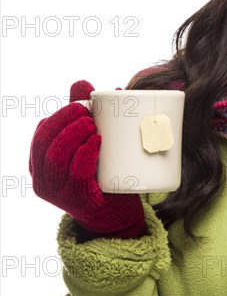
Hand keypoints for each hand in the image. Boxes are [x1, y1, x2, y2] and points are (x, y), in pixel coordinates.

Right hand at [29, 80, 145, 238]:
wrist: (116, 213)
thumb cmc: (101, 173)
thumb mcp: (90, 143)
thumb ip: (84, 115)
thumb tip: (83, 82)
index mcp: (42, 162)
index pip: (42, 133)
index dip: (60, 115)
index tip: (83, 103)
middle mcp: (43, 178)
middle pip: (45, 142)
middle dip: (66, 120)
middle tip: (90, 111)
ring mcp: (58, 192)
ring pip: (56, 157)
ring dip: (75, 135)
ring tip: (94, 124)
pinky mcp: (78, 201)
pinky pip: (76, 175)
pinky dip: (85, 154)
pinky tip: (97, 142)